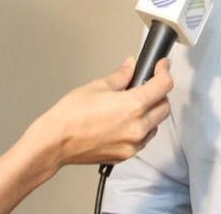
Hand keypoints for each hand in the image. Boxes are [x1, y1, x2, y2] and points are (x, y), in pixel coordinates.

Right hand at [27, 57, 173, 168]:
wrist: (55, 142)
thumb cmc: (70, 116)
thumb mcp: (97, 86)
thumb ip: (121, 76)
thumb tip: (130, 66)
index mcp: (133, 106)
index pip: (163, 85)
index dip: (164, 71)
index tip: (162, 66)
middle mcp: (137, 127)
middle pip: (165, 106)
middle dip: (160, 93)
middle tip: (148, 83)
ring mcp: (133, 144)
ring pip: (156, 125)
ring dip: (152, 112)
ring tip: (135, 104)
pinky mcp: (126, 155)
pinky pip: (143, 139)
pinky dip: (142, 128)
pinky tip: (127, 121)